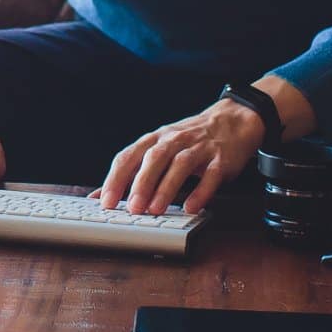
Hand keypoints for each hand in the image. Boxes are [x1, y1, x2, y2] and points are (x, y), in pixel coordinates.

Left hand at [95, 98, 266, 215]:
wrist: (231, 121)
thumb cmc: (189, 140)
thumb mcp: (160, 148)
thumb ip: (134, 171)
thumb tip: (100, 195)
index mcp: (155, 139)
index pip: (130, 156)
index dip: (116, 178)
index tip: (105, 200)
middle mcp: (174, 140)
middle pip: (154, 159)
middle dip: (141, 183)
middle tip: (132, 207)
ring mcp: (198, 148)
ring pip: (180, 165)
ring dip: (166, 188)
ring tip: (155, 209)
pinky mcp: (220, 159)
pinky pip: (210, 175)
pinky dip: (201, 192)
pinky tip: (191, 207)